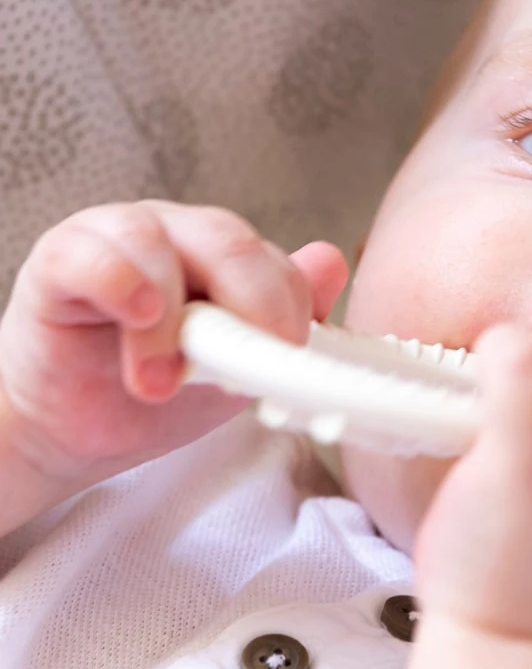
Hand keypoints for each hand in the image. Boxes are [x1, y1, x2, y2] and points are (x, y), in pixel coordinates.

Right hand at [0, 200, 347, 489]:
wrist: (69, 433)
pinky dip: (121, 282)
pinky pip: (93, 253)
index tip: (291, 362)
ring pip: (161, 242)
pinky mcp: (60, 257)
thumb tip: (333, 262)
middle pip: (229, 240)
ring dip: (173, 319)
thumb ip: (276, 323)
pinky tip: (137, 318)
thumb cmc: (148, 397)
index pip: (273, 263)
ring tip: (163, 382)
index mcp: (223, 260)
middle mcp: (175, 236)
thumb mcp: (231, 373)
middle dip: (251, 303)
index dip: (291, 309)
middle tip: (253, 361)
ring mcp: (116, 238)